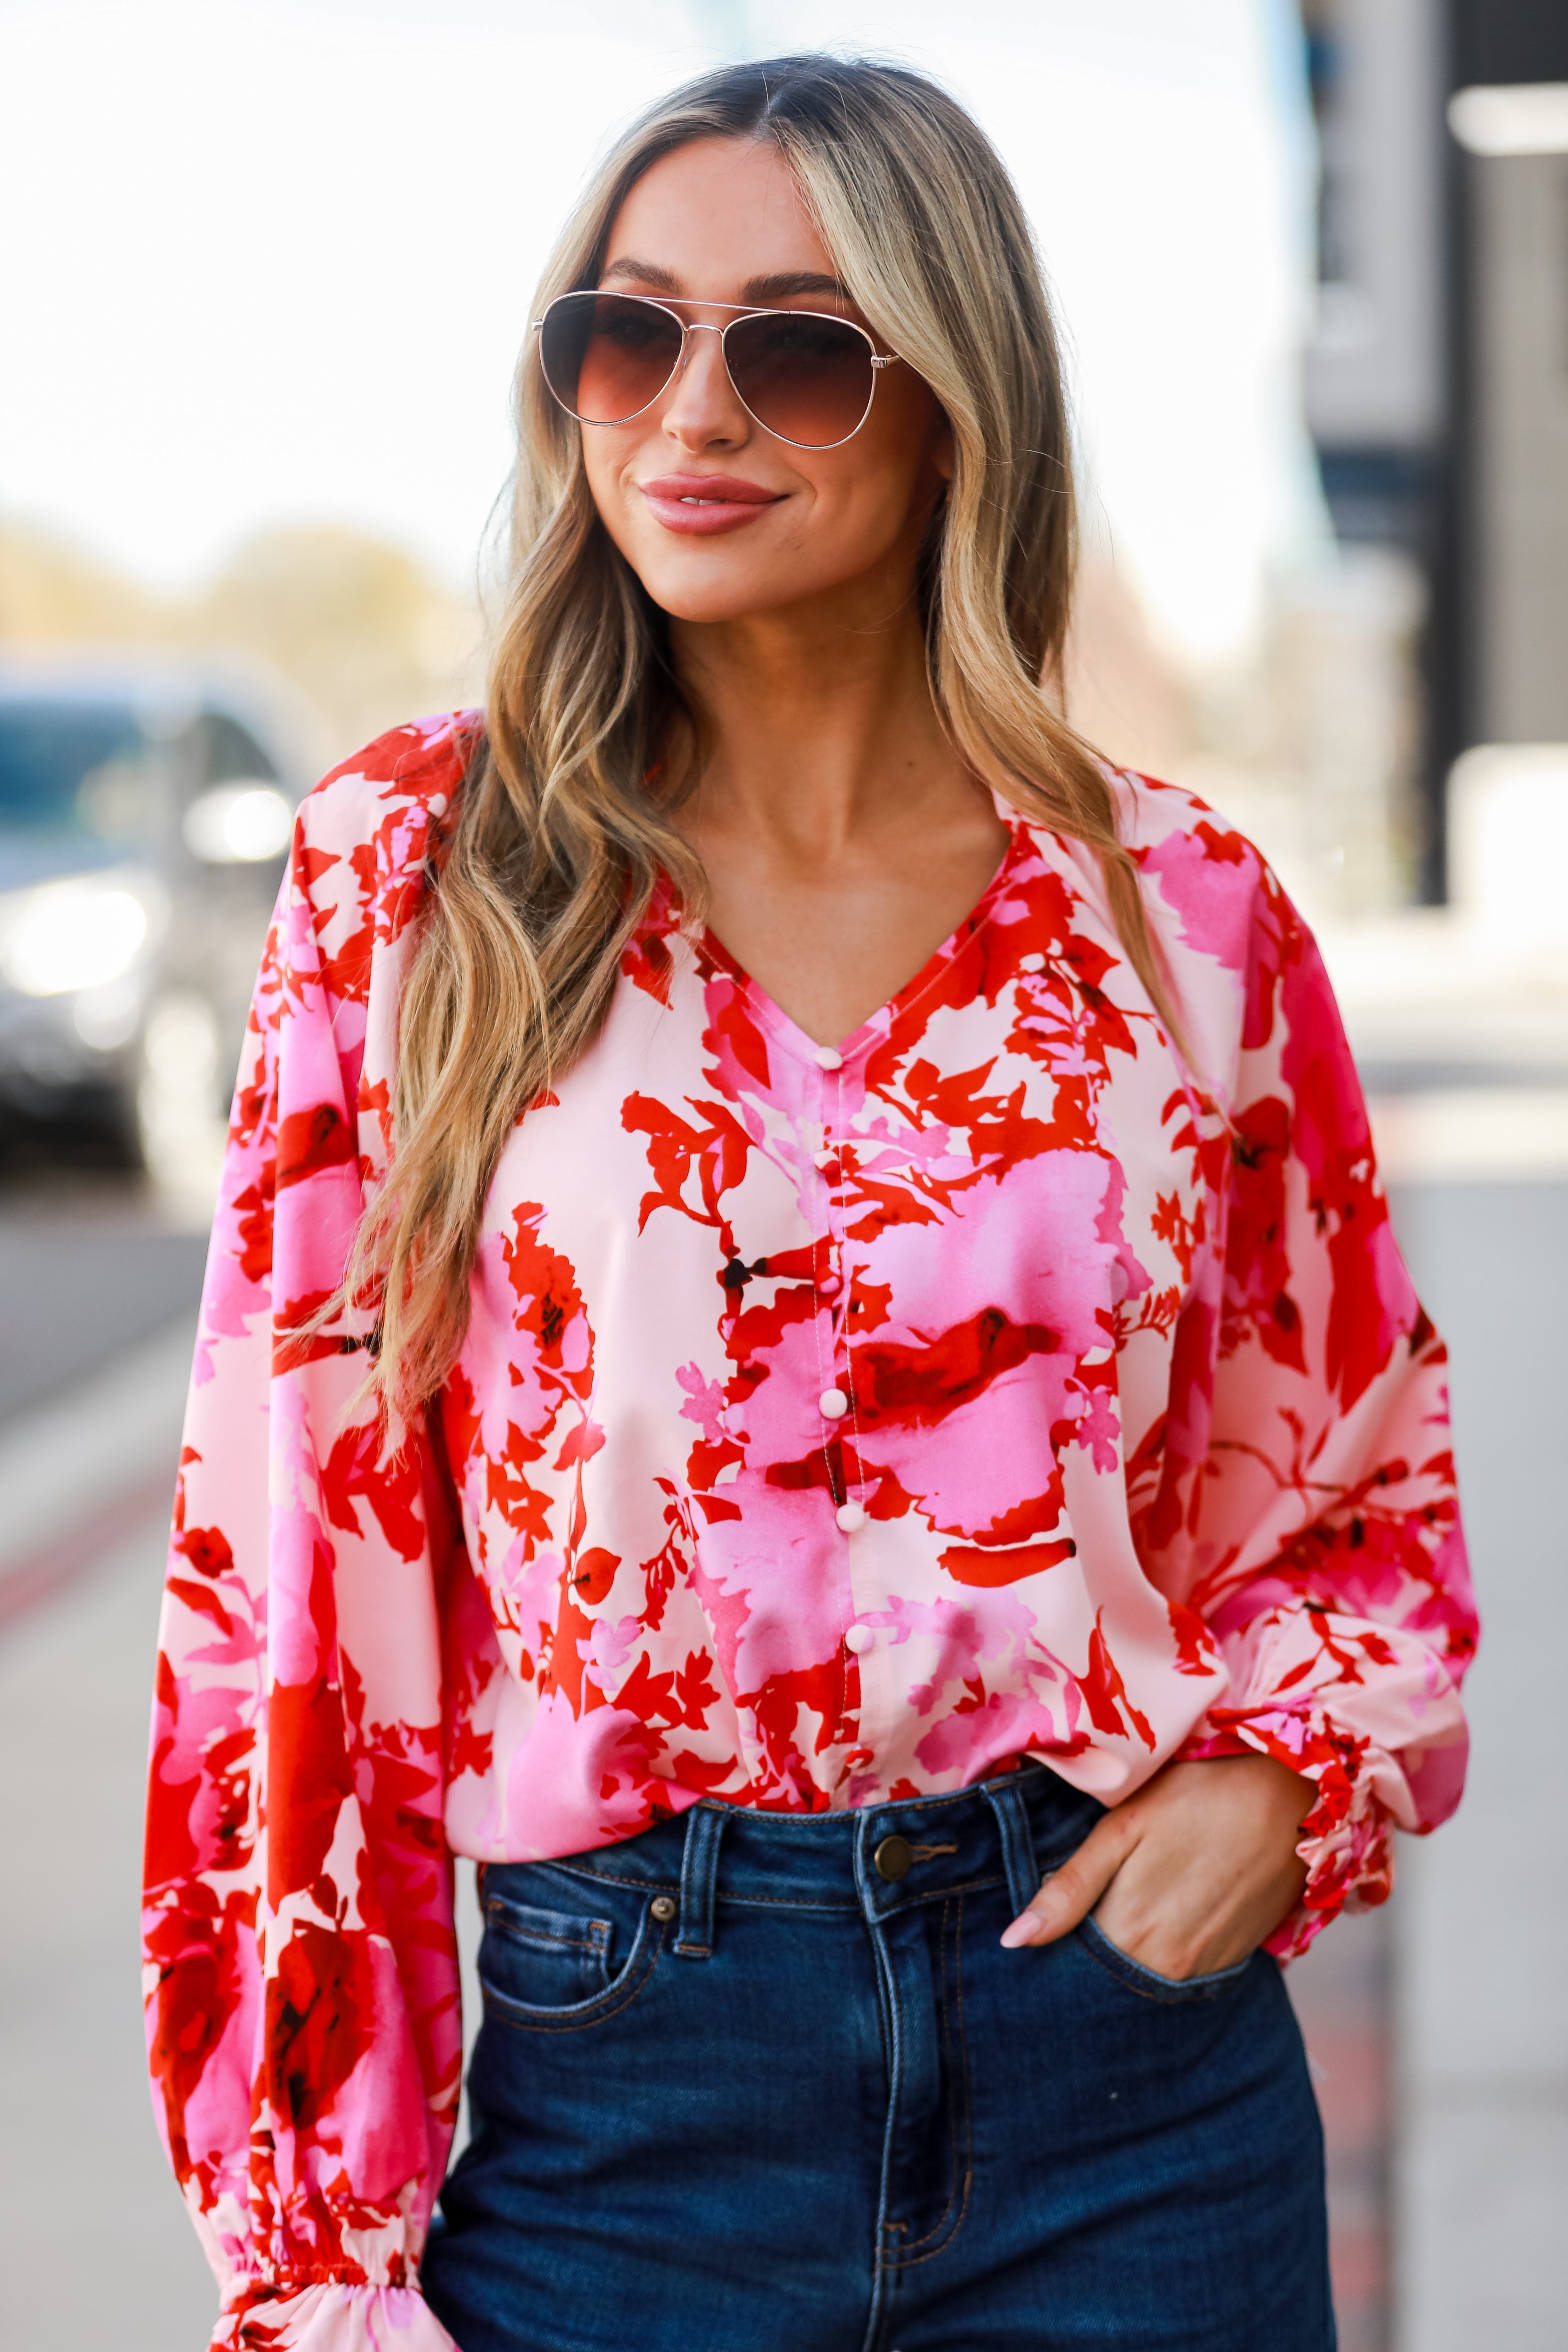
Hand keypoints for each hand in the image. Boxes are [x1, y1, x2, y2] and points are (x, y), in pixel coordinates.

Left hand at [1000, 1755, 1313, 1979]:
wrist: (1289, 1795)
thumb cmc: (1196, 1797)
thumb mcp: (1121, 1829)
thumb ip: (1068, 1889)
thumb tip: (1013, 1942)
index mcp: (1130, 1934)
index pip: (1074, 1968)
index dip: (1055, 1951)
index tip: (1044, 1934)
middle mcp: (1169, 1967)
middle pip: (1111, 1978)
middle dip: (1090, 1957)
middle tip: (1086, 1913)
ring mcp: (1207, 1968)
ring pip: (1149, 1977)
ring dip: (1132, 1954)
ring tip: (1131, 1905)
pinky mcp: (1236, 1959)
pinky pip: (1187, 1971)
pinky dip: (1169, 1952)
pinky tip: (1168, 1912)